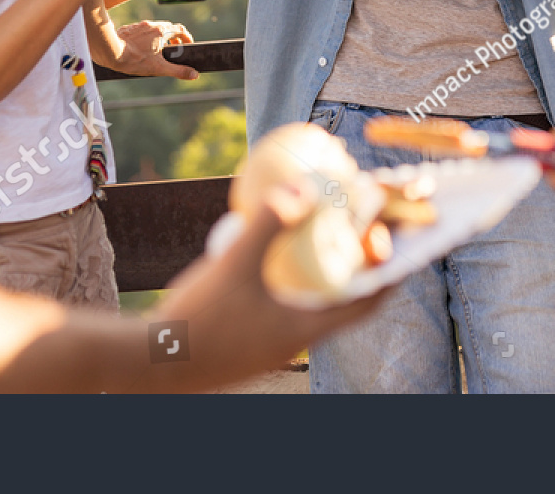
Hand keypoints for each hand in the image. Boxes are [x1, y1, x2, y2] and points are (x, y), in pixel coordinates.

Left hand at [109, 20, 197, 80]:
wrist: (108, 51)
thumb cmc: (134, 59)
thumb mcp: (158, 68)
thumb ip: (178, 71)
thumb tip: (195, 74)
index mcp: (161, 31)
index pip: (180, 29)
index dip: (187, 37)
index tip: (188, 45)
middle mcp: (151, 25)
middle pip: (167, 28)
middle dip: (173, 38)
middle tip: (174, 50)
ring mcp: (138, 26)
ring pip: (153, 30)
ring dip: (159, 38)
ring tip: (156, 52)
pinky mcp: (128, 29)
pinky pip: (141, 32)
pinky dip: (146, 39)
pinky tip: (139, 50)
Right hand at [154, 187, 388, 389]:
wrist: (151, 364)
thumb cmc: (197, 320)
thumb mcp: (233, 263)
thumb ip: (268, 223)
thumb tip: (303, 189)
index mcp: (305, 328)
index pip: (367, 302)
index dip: (390, 273)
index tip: (402, 243)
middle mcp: (296, 340)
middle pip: (346, 302)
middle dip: (361, 268)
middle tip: (365, 230)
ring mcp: (272, 345)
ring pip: (316, 308)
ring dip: (328, 277)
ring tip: (326, 239)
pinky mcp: (250, 344)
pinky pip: (287, 310)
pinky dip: (296, 285)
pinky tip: (274, 261)